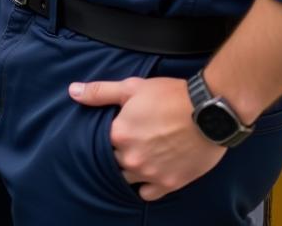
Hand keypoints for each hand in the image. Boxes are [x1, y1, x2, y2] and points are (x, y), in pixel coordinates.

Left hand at [69, 76, 226, 199]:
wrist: (208, 112)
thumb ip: (99, 92)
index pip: (100, 141)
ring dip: (131, 168)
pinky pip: (147, 194)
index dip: (108, 134)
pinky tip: (150, 172)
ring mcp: (151, 173)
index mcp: (118, 134)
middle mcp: (131, 157)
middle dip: (119, 151)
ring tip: (140, 155)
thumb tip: (72, 92)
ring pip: (128, 178)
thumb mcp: (131, 87)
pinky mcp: (170, 184)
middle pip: (114, 160)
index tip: (117, 127)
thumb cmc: (168, 96)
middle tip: (132, 139)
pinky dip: (146, 185)